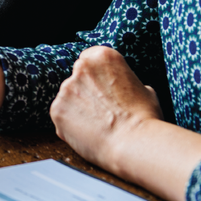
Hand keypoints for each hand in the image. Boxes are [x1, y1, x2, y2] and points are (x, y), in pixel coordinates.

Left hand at [49, 46, 163, 172]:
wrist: (132, 143)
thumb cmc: (143, 118)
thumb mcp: (144, 90)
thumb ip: (126, 83)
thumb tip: (124, 89)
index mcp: (103, 57)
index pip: (90, 58)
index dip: (95, 76)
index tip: (101, 87)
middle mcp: (81, 68)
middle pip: (77, 78)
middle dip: (85, 92)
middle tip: (101, 109)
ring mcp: (66, 89)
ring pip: (68, 97)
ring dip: (77, 108)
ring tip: (96, 124)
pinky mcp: (56, 110)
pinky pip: (61, 115)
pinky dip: (70, 123)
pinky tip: (87, 131)